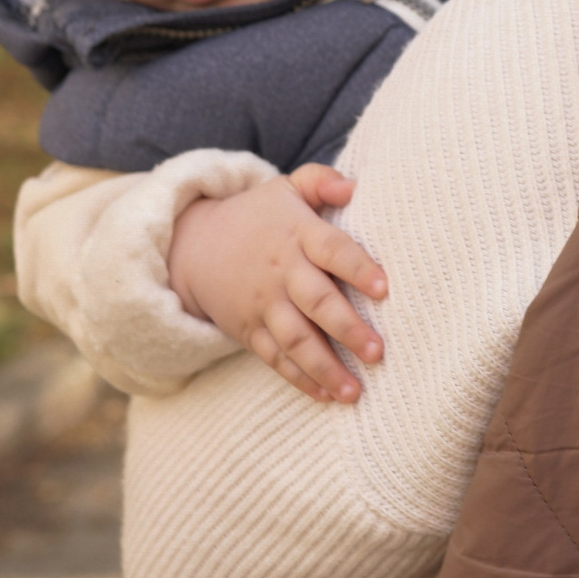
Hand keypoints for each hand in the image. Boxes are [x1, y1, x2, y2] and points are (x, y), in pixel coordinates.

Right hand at [168, 165, 386, 402]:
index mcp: (298, 234)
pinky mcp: (249, 330)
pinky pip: (274, 358)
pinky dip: (298, 378)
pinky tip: (325, 396)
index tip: (384, 288)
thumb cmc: (259, 217)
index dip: (357, 267)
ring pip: (295, 339)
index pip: (332, 250)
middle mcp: (282, 272)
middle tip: (377, 352)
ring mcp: (263, 304)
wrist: (194, 245)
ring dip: (325, 366)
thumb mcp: (286, 188)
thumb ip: (321, 181)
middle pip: (316, 302)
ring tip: (355, 392)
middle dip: (347, 329)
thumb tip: (355, 185)